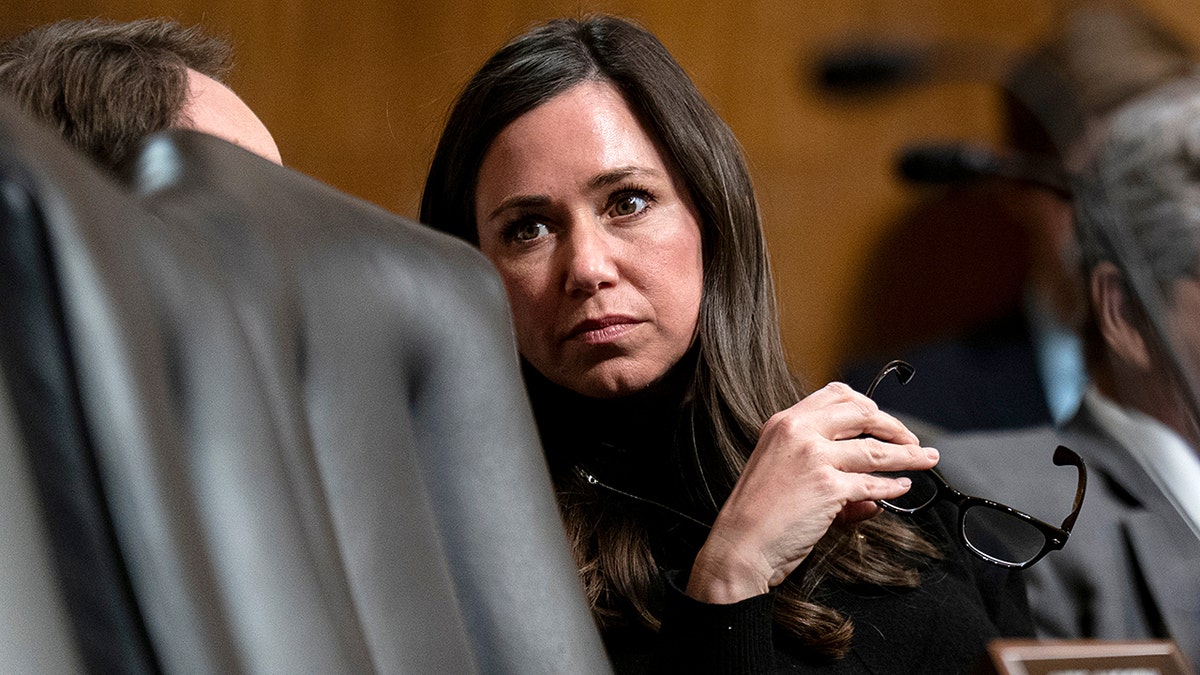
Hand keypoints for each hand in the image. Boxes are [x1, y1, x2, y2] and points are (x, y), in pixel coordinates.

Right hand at [685, 382, 937, 603]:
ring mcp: (815, 457)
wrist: (741, 543)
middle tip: (911, 438)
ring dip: (908, 455)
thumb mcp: (781, 469)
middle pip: (862, 414)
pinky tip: (902, 488)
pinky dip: (893, 486)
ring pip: (875, 450)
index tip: (881, 418)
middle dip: (893, 426)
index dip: (866, 405)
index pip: (835, 395)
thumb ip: (820, 465)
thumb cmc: (757, 512)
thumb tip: (870, 486)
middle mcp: (799, 432)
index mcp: (784, 422)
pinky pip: (873, 484)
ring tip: (926, 459)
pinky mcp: (829, 486)